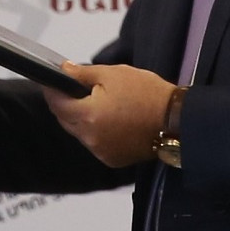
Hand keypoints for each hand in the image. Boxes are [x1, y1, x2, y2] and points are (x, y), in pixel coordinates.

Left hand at [44, 62, 176, 167]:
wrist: (177, 121)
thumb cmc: (146, 93)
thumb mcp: (113, 74)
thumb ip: (82, 74)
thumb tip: (62, 70)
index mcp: (87, 116)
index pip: (55, 103)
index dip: (52, 89)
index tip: (53, 80)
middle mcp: (89, 139)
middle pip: (65, 119)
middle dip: (66, 104)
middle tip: (77, 89)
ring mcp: (100, 152)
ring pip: (79, 132)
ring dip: (81, 119)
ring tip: (98, 104)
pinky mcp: (112, 160)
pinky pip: (94, 143)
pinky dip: (95, 132)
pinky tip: (110, 120)